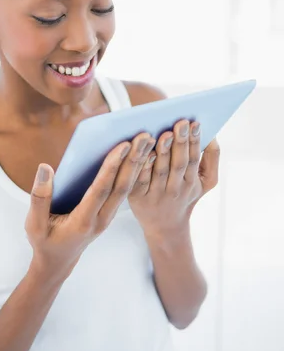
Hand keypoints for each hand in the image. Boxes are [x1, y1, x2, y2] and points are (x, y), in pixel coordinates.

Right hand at [25, 133, 153, 278]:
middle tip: (144, 136)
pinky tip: (142, 155)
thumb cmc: (44, 241)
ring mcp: (107, 216)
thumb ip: (39, 197)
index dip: (112, 167)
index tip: (123, 145)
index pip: (101, 190)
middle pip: (121, 186)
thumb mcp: (34, 224)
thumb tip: (45, 168)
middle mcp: (101, 219)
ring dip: (138, 163)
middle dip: (134, 160)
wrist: (58, 262)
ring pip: (126, 187)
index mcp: (83, 221)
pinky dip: (134, 172)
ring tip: (148, 140)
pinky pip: (124, 190)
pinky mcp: (108, 212)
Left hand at [128, 120, 219, 235]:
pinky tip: (144, 152)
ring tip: (165, 134)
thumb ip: (212, 159)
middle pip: (178, 164)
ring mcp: (156, 194)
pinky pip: (140, 180)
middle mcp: (175, 190)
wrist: (165, 227)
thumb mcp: (205, 182)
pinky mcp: (137, 197)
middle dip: (181, 142)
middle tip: (181, 123)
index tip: (195, 123)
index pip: (194, 159)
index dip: (195, 141)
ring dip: (162, 152)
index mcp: (191, 183)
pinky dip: (142, 166)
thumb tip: (213, 135)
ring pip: (160, 171)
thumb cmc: (185, 196)